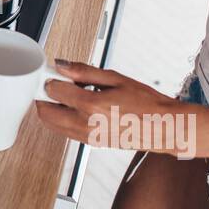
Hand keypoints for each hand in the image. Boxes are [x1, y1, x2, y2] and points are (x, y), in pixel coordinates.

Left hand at [34, 61, 203, 157]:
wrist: (163, 127)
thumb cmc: (146, 103)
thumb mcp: (116, 78)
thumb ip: (85, 71)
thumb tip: (62, 65)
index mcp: (91, 105)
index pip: (53, 90)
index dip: (50, 78)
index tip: (53, 72)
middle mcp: (85, 124)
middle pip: (45, 112)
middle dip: (44, 96)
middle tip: (55, 84)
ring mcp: (86, 137)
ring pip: (52, 125)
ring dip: (51, 108)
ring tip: (69, 95)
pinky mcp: (90, 143)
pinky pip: (64, 131)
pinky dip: (62, 119)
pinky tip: (78, 108)